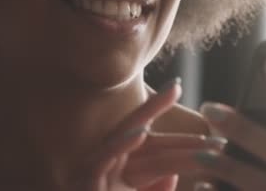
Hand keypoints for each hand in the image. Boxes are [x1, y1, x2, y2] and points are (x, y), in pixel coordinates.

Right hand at [70, 79, 219, 190]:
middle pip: (131, 129)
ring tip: (161, 99)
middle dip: (153, 106)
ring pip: (117, 140)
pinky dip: (122, 146)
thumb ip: (155, 190)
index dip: (158, 110)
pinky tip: (140, 133)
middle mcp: (105, 164)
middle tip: (176, 85)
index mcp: (119, 167)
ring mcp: (94, 172)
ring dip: (139, 120)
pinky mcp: (87, 183)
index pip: (142, 134)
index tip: (178, 88)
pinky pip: (104, 161)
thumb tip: (171, 174)